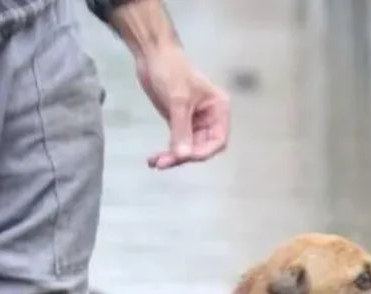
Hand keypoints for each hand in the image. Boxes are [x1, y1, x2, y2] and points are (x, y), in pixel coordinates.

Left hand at [134, 45, 229, 169]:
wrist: (151, 53)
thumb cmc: (171, 71)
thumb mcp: (178, 100)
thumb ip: (181, 129)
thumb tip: (182, 156)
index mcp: (219, 110)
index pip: (218, 140)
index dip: (203, 152)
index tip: (185, 157)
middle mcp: (210, 119)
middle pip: (202, 147)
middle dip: (184, 156)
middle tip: (163, 163)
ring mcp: (195, 122)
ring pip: (188, 148)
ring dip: (173, 157)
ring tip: (155, 163)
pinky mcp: (179, 122)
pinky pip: (176, 142)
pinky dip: (167, 151)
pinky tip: (153, 159)